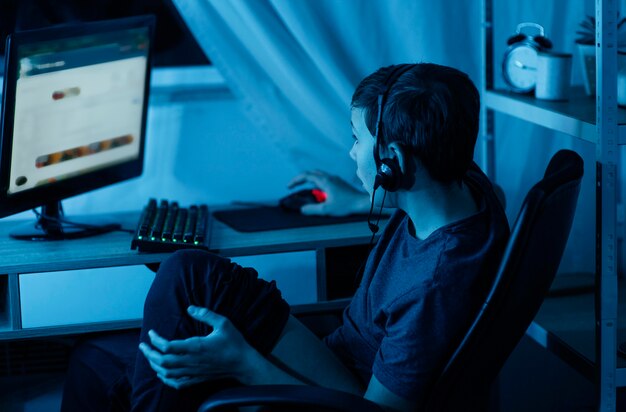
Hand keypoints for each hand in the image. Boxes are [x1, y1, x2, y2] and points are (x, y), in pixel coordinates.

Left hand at [138, 306, 253, 388]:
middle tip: (143, 346)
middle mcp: (192, 361)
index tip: (152, 333)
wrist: (243, 364)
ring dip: (154, 365)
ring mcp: (194, 372)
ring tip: (149, 357)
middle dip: (149, 354)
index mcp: (197, 347)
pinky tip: (162, 373)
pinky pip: (177, 383)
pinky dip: (165, 379)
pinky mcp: (197, 379)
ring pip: (167, 373)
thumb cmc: (234, 343)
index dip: (156, 340)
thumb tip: (190, 308)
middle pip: (163, 362)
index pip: (168, 346)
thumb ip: (206, 314)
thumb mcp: (223, 323)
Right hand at [288, 170, 368, 215]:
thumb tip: (302, 209)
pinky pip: (325, 179)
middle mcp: (329, 177)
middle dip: (301, 178)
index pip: (305, 176)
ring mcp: (335, 179)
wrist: (362, 202)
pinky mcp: (339, 182)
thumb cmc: (346, 205)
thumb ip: (312, 209)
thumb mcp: (326, 210)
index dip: (295, 180)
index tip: (289, 187)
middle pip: (311, 173)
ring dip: (310, 180)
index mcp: (324, 181)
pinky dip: (317, 183)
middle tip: (295, 186)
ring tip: (306, 190)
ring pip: (318, 175)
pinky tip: (319, 192)